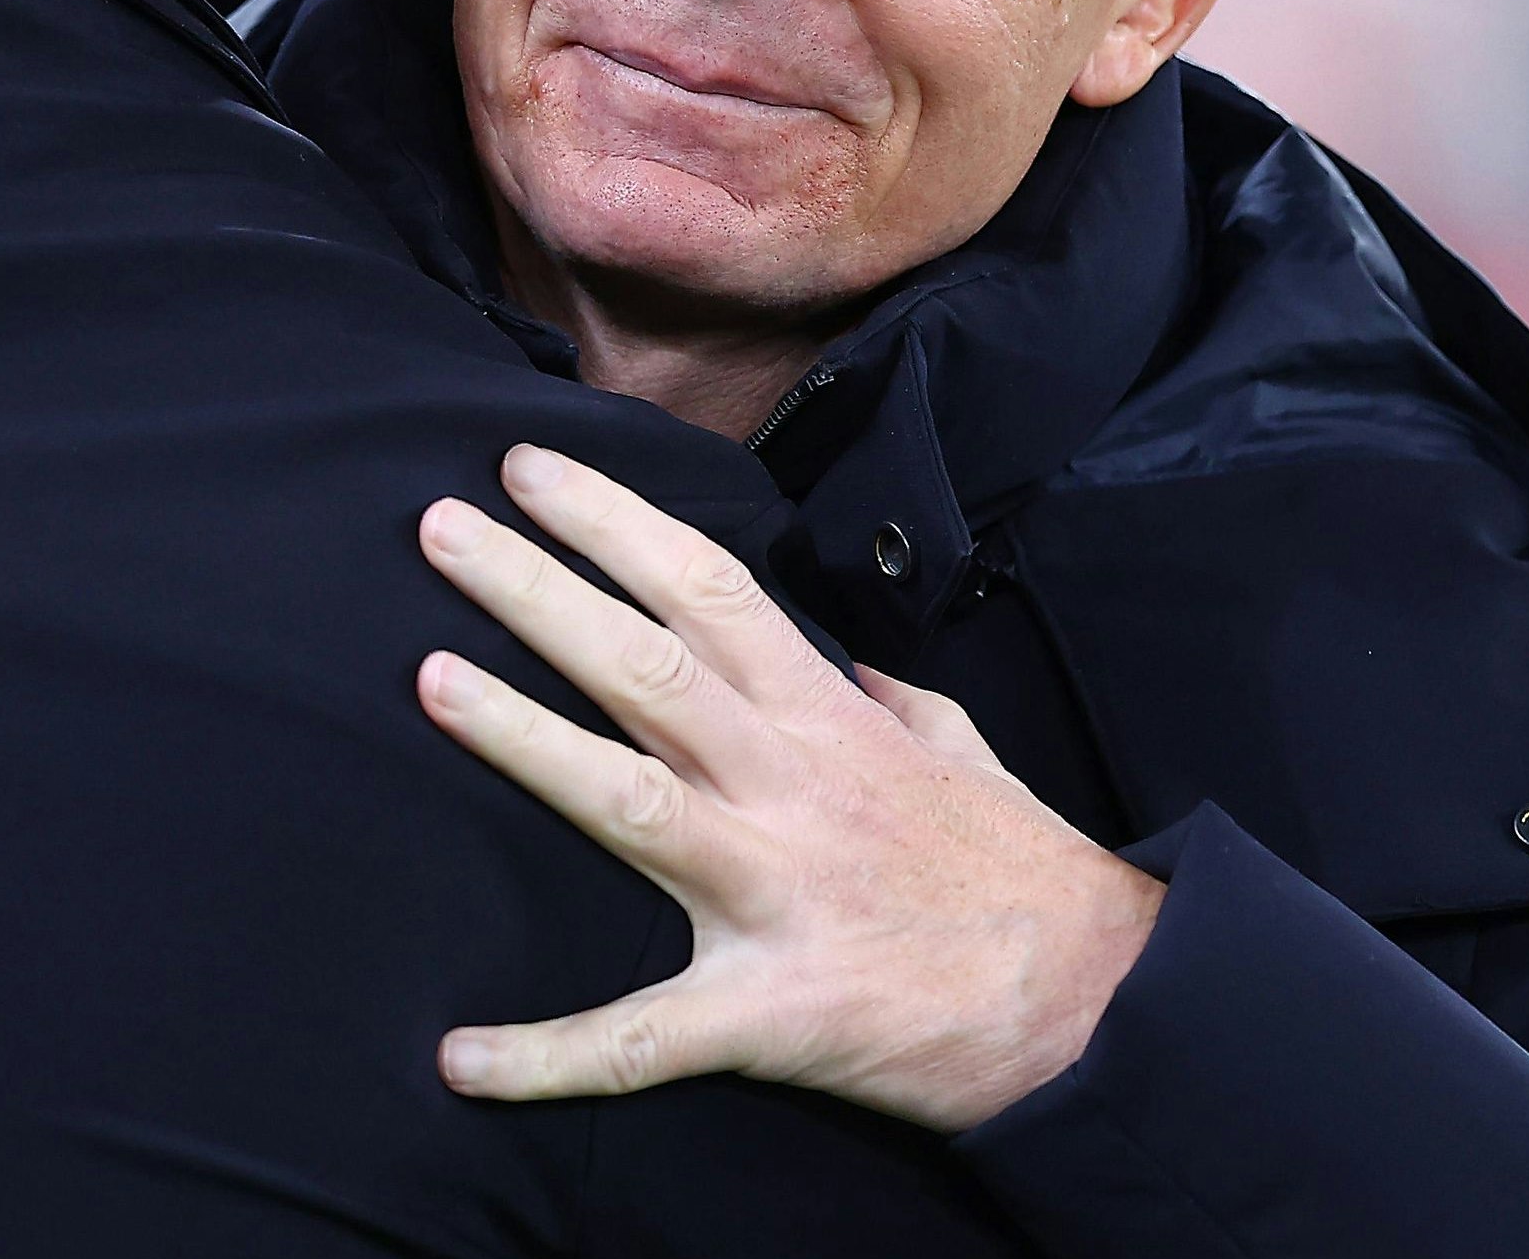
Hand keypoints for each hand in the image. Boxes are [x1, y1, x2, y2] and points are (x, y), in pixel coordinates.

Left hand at [414, 445, 1163, 1132]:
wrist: (1100, 1006)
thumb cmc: (1024, 878)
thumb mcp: (963, 754)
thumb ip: (896, 704)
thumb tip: (855, 668)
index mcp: (827, 721)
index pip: (708, 590)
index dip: (614, 522)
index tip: (527, 469)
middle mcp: (789, 787)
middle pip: (646, 666)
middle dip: (537, 590)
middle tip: (436, 527)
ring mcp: (776, 892)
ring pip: (627, 799)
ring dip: (522, 738)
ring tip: (428, 681)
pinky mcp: (772, 1010)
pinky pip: (644, 1038)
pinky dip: (548, 1055)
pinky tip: (461, 1060)